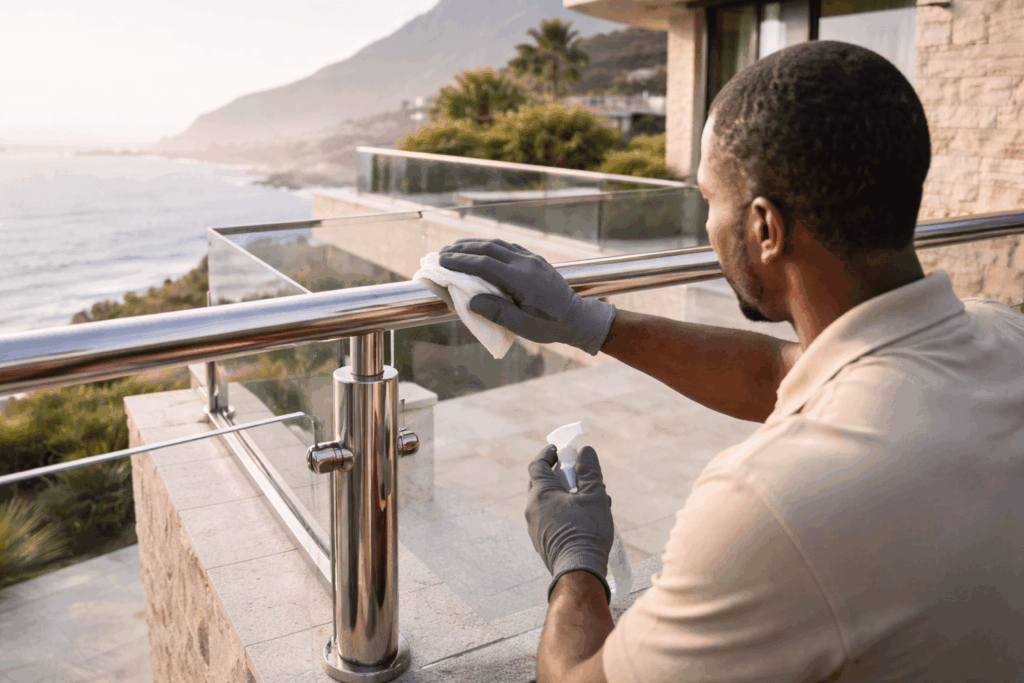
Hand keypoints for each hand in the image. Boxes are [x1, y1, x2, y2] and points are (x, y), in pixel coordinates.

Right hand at [438, 239, 615, 354]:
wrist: (578, 317)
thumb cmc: (550, 326)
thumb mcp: (524, 326)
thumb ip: (497, 313)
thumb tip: (471, 301)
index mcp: (522, 279)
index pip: (485, 264)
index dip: (461, 261)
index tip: (442, 261)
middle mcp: (526, 263)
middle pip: (489, 248)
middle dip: (463, 249)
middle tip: (441, 253)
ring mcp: (531, 259)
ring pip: (498, 244)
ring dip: (474, 244)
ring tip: (455, 249)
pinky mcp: (535, 259)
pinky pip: (508, 247)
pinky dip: (489, 246)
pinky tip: (479, 250)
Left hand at [525, 445, 613, 601]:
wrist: (578, 571)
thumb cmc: (586, 530)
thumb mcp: (593, 496)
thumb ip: (589, 471)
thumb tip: (585, 451)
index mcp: (540, 493)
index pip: (537, 465)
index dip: (548, 454)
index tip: (559, 450)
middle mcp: (532, 509)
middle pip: (540, 484)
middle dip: (558, 476)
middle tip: (575, 474)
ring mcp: (534, 527)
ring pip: (547, 503)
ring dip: (563, 496)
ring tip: (587, 499)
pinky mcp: (541, 542)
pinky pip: (549, 519)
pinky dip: (561, 511)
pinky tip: (582, 519)